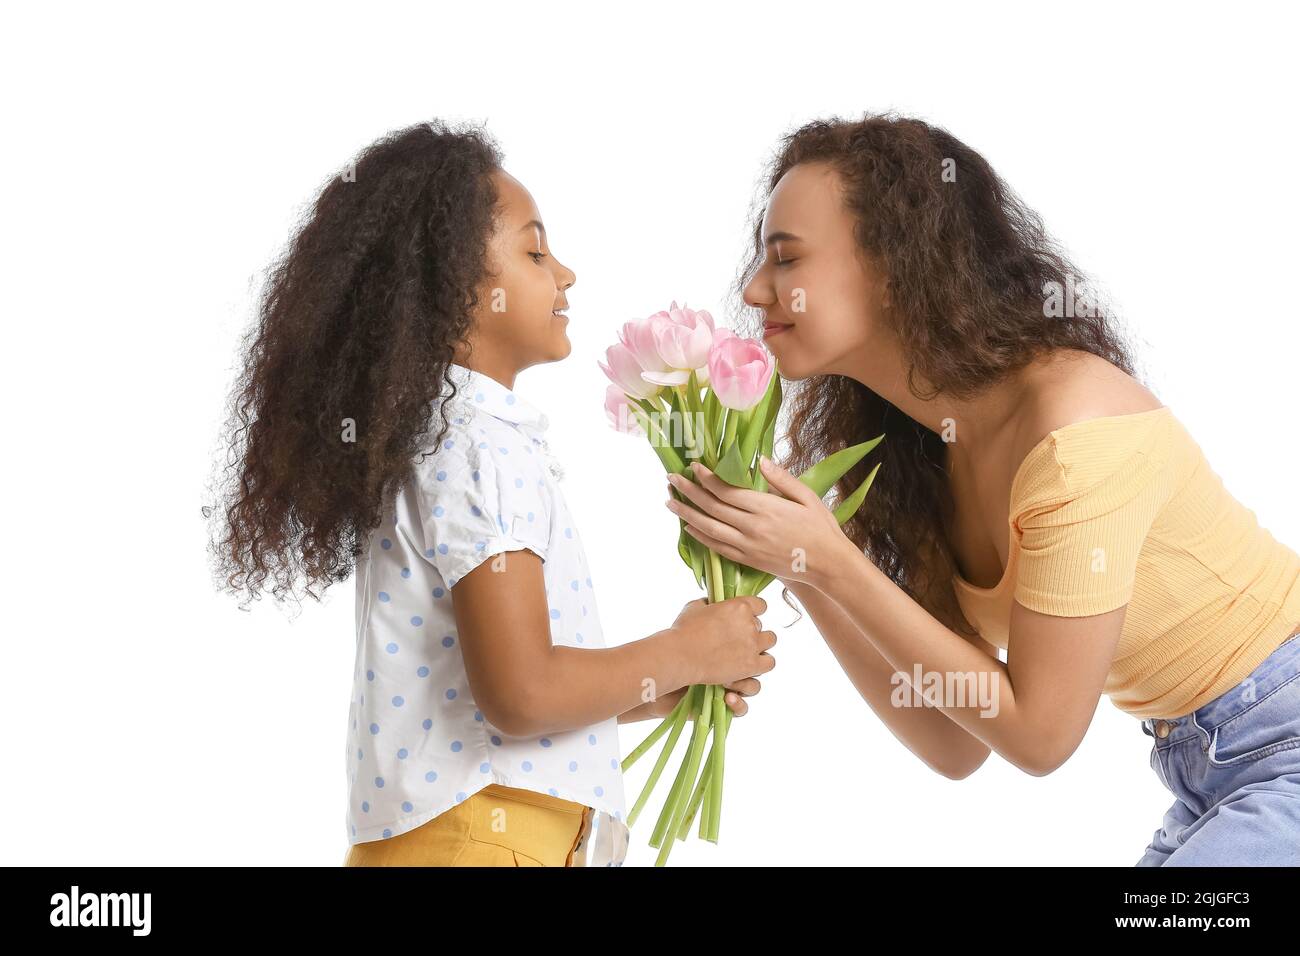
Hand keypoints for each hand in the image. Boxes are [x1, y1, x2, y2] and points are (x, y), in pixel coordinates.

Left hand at [665, 457, 852, 591]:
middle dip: (689, 491)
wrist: (829, 565)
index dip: (707, 478)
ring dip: (687, 514)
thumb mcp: (806, 497)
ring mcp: (748, 546)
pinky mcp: (748, 560)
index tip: (693, 466)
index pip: (727, 490)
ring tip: (670, 502)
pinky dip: (700, 537)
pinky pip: (718, 548)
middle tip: (671, 479)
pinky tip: (689, 528)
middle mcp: (753, 527)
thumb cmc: (821, 527)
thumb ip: (781, 479)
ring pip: (709, 528)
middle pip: (712, 507)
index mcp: (766, 508)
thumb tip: (760, 460)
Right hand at [669, 595, 775, 687]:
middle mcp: (750, 624)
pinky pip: (770, 662)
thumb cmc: (684, 630)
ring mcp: (753, 645)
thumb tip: (712, 604)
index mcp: (739, 606)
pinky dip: (762, 663)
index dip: (753, 611)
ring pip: (770, 641)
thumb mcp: (695, 606)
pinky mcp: (752, 665)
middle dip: (750, 631)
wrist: (680, 656)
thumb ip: (710, 603)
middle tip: (736, 639)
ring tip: (746, 651)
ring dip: (760, 645)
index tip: (746, 617)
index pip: (761, 604)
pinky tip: (750, 664)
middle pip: (761, 625)